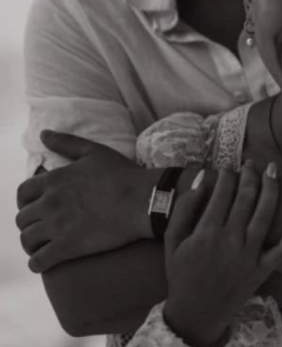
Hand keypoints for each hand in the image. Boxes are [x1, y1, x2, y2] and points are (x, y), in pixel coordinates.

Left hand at [16, 130, 155, 271]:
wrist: (144, 200)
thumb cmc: (123, 174)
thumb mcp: (95, 152)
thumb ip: (66, 143)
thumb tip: (43, 134)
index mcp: (54, 180)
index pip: (22, 193)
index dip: (26, 201)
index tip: (37, 206)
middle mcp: (50, 203)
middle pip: (22, 218)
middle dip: (30, 222)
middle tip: (44, 226)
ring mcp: (57, 226)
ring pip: (27, 239)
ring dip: (32, 243)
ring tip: (43, 244)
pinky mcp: (68, 247)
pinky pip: (39, 261)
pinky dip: (37, 263)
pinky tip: (44, 262)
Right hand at [162, 162, 281, 346]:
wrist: (197, 311)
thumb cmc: (182, 273)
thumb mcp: (172, 241)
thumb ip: (184, 209)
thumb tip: (202, 178)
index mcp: (206, 232)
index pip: (222, 193)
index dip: (227, 175)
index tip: (228, 167)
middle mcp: (230, 240)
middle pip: (246, 198)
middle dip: (249, 175)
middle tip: (251, 163)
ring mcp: (250, 254)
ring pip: (265, 213)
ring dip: (271, 187)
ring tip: (272, 169)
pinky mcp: (264, 267)